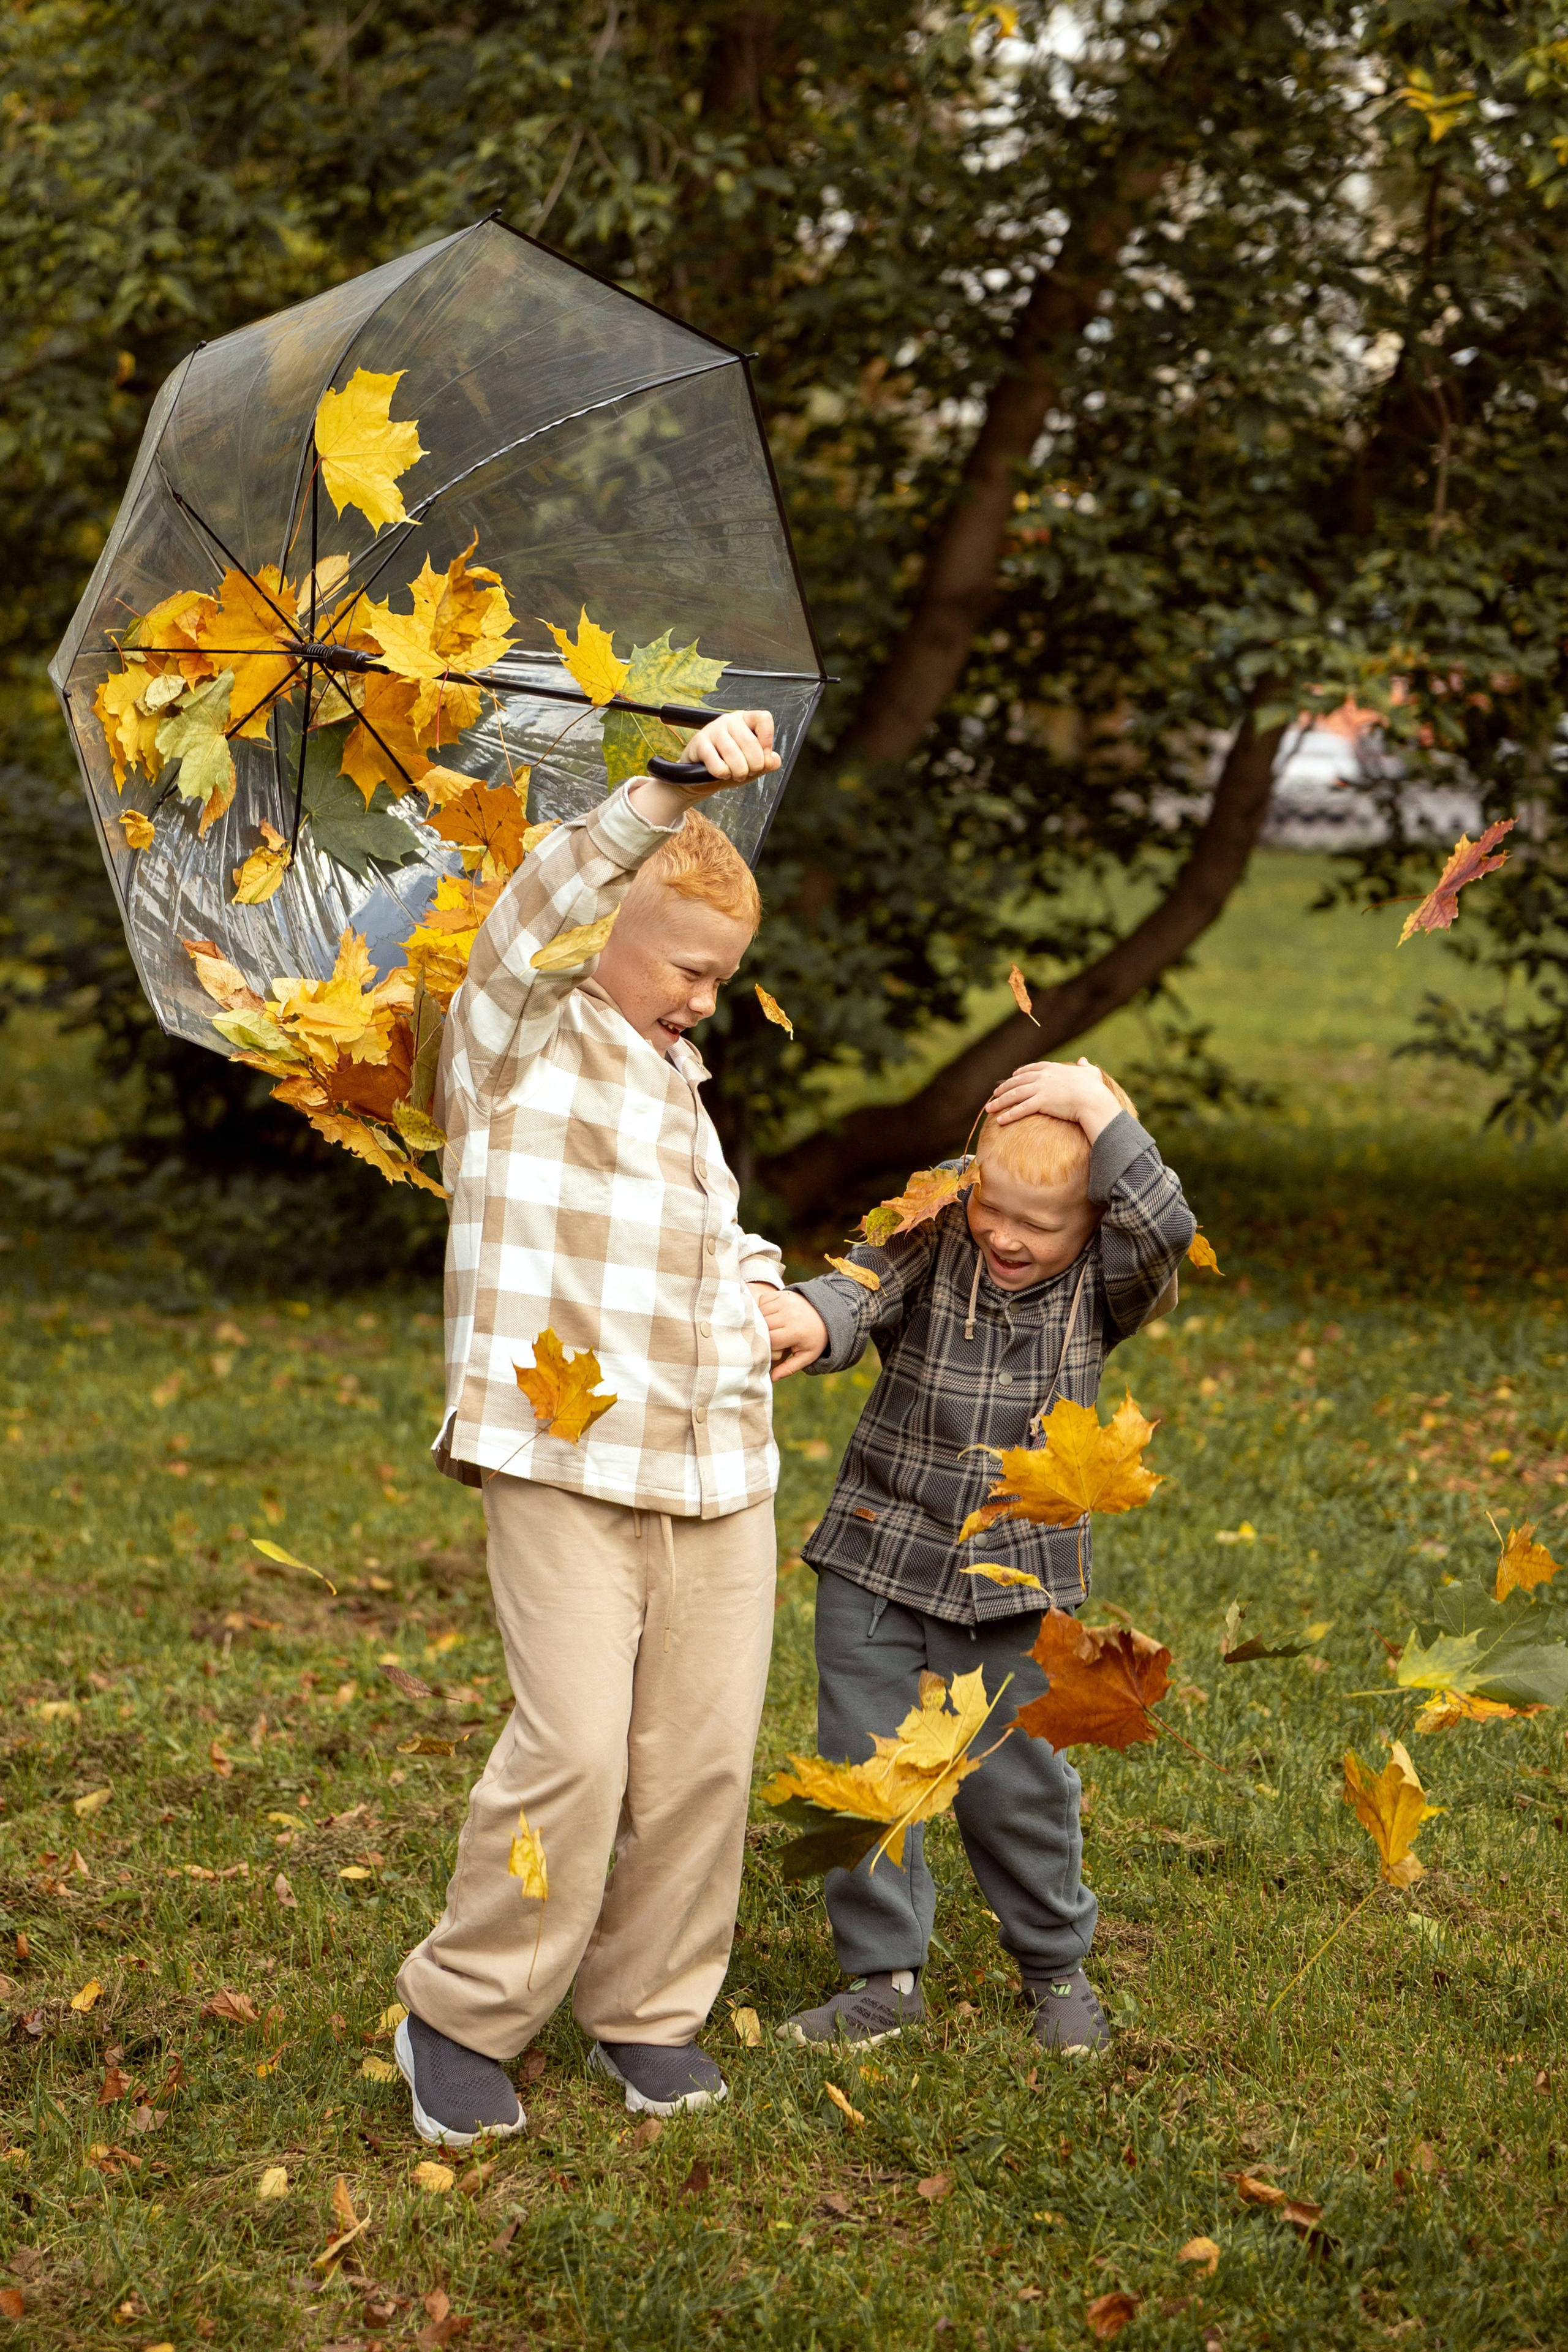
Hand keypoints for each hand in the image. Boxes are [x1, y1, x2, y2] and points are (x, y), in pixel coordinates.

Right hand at [680, 709, 779, 787]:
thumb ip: (766, 762)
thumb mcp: (751, 763)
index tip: (764, 757)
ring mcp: (713, 730)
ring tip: (736, 775)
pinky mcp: (699, 743)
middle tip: (749, 772)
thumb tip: (774, 761)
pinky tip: (721, 773)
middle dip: (754, 766)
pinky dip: (723, 774)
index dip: (767, 741)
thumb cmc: (727, 764)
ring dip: (739, 772)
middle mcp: (729, 720)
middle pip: (751, 743)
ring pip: (734, 755)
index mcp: (745, 720)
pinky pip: (718, 765)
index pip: (764, 719)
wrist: (699, 775)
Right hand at [757, 1287, 827, 1380]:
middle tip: (769, 1339)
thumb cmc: (814, 1338)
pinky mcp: (782, 1294)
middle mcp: (789, 1314)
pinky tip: (771, 1316)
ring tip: (771, 1328)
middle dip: (762, 1334)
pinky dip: (762, 1309)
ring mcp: (785, 1301)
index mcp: (795, 1331)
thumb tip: (772, 1378)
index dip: (766, 1346)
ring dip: (760, 1321)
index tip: (770, 1350)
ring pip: (760, 1313)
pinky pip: (762, 1302)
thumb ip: (789, 1368)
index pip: (769, 1340)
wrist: (825, 1313)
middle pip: (762, 1326)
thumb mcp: (807, 1356)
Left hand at [984, 1055, 1123, 1142]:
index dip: (1020, 1073)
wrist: (1093, 1099)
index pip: (1031, 1068)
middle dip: (1005, 1087)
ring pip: (1015, 1095)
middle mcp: (1043, 1076)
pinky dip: (1009, 1115)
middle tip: (995, 1093)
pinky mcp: (1041, 1102)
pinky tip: (999, 1120)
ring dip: (1000, 1102)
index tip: (1012, 1076)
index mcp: (1053, 1068)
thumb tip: (1083, 1060)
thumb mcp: (1091, 1073)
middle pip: (1018, 1081)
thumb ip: (1085, 1066)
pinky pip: (1021, 1109)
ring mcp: (1041, 1089)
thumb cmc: (1094, 1088)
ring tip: (989, 1108)